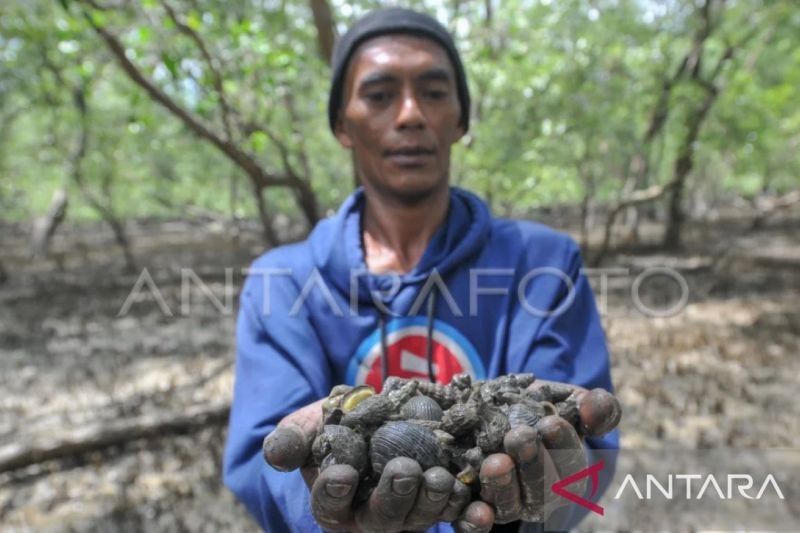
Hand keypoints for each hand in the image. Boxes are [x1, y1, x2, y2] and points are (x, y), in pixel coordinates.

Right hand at [263, 398, 473, 531]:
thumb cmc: (332, 423)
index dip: (334, 491)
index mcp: (335, 504)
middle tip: (405, 469)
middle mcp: (372, 517)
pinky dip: (470, 512)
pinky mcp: (442, 501)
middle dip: (395, 498)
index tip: (341, 471)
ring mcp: (410, 512)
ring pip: (423, 518)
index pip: (330, 505)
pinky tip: (481, 505)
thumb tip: (275, 453)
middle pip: (383, 519)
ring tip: (441, 478)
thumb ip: (291, 439)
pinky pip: (458, 513)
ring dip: (434, 502)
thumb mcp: (307, 425)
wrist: (373, 413)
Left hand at [474, 381, 620, 528]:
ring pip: (510, 507)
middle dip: (532, 463)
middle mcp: (540, 496)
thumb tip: (599, 406)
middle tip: (520, 436)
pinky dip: (478, 520)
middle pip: (542, 490)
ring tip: (496, 461)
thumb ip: (592, 405)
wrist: (495, 414)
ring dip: (503, 486)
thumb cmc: (538, 407)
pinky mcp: (478, 509)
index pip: (570, 463)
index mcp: (568, 473)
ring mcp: (509, 505)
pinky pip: (478, 524)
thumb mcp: (566, 400)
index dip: (562, 444)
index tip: (550, 422)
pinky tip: (478, 510)